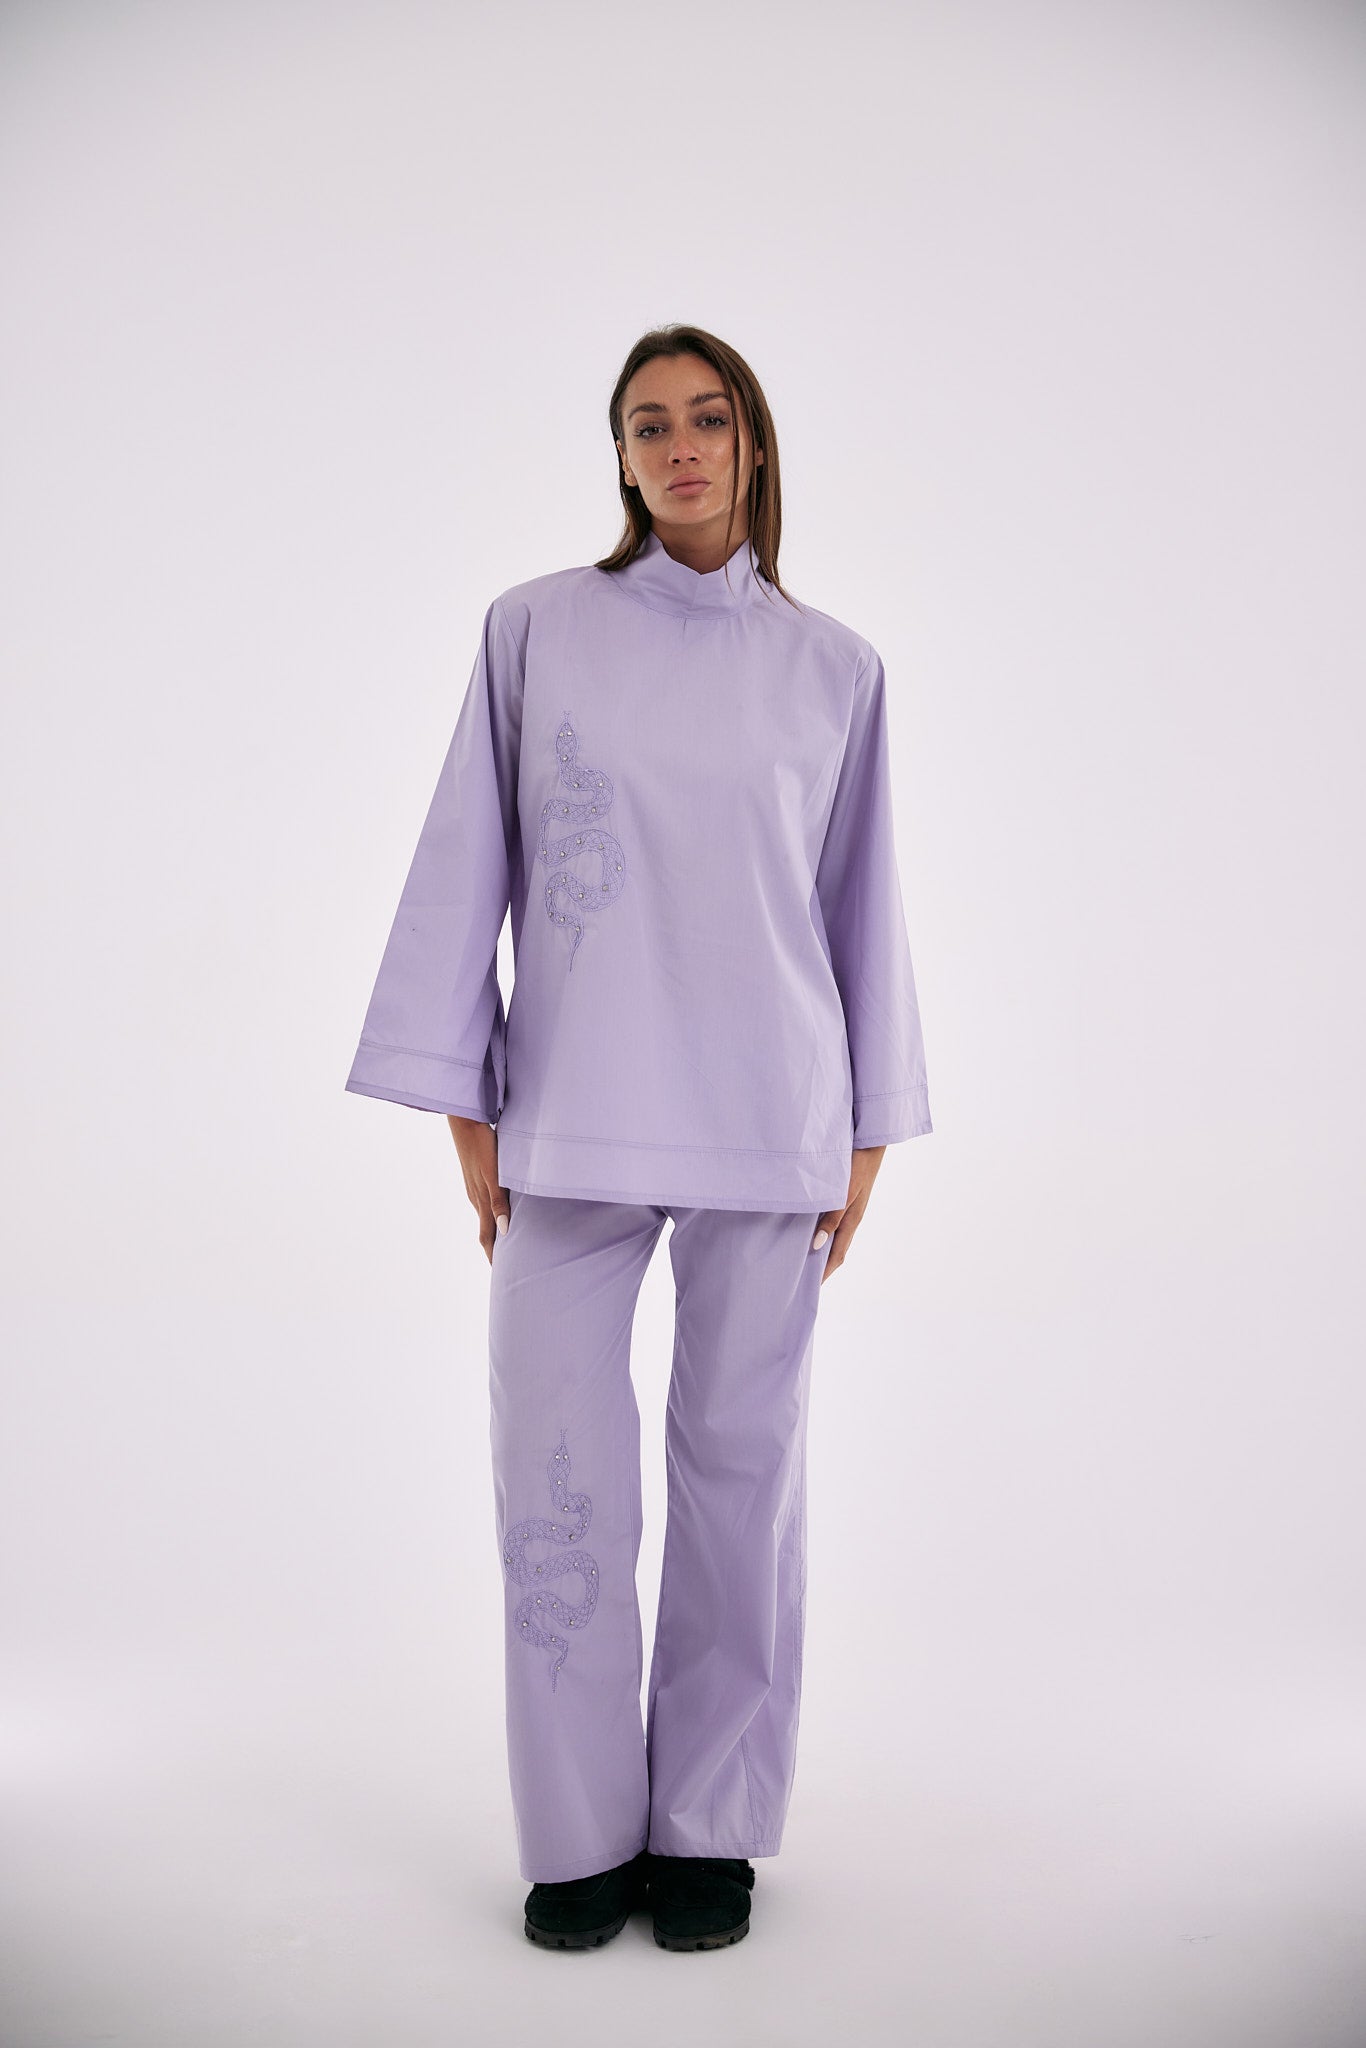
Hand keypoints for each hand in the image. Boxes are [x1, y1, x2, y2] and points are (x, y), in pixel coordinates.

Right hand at [447, 1115, 509, 1264]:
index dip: (494, 1256)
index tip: (500, 1274)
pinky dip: (494, 1216)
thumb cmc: (482, 1145)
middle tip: (504, 1268)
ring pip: (486, 1217)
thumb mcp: (494, 1174)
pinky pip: (486, 1204)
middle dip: (494, 1250)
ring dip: (494, 1234)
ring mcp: (475, 1187)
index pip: (487, 1237)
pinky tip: (500, 1214)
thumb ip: (499, 1202)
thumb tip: (504, 1232)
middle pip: (486, 1231)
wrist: (466, 1121)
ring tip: (505, 1246)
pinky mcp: (477, 1177)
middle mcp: (477, 1198)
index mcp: (481, 1201)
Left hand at [811, 1146, 885, 1281]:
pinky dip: (819, 1230)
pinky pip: (830, 1221)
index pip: (837, 1256)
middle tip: (801, 1277)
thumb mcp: (844, 1194)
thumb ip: (831, 1218)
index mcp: (851, 1221)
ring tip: (799, 1256)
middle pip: (834, 1249)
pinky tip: (806, 1227)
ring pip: (832, 1235)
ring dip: (818, 1248)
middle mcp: (850, 1218)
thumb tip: (817, 1245)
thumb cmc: (857, 1167)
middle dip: (820, 1265)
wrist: (869, 1143)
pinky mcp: (844, 1197)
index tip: (810, 1288)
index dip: (825, 1273)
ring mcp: (848, 1208)